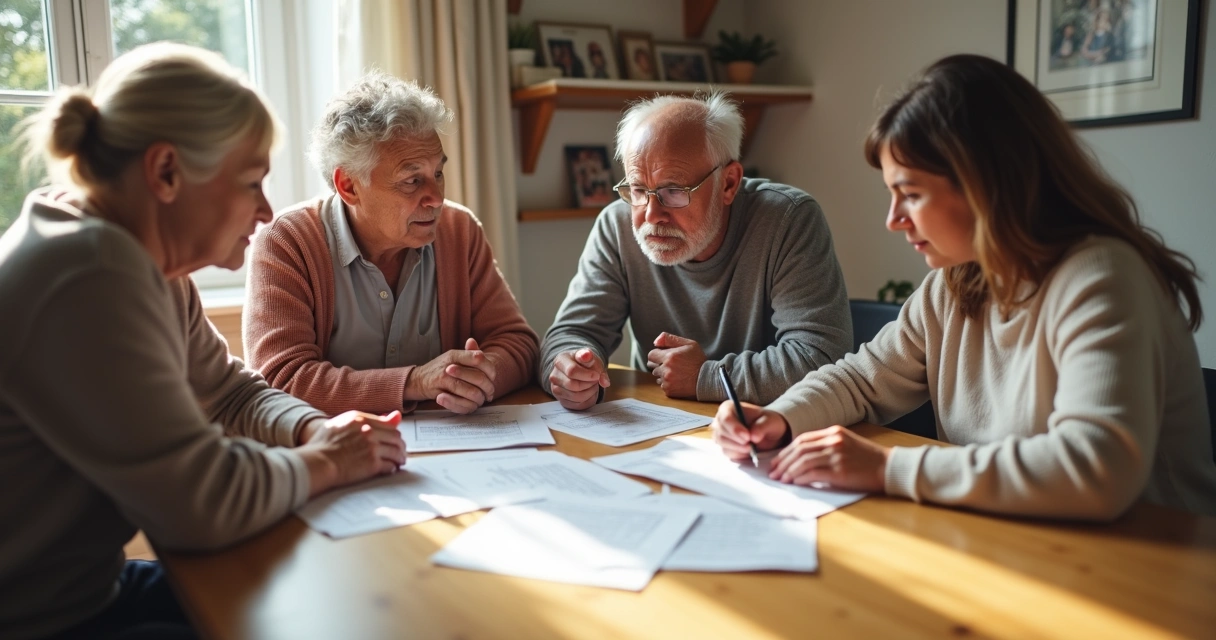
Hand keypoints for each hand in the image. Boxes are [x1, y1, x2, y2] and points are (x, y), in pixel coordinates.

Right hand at [298, 410, 406, 496]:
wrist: (316, 462)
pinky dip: (392, 468)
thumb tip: (394, 416)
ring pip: (396, 451)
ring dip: (400, 457)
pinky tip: (391, 469)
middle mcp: (369, 431)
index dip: (394, 433)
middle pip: (396, 437)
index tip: (395, 439)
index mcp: (360, 419)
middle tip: (400, 452)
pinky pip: (390, 465)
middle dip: (400, 445)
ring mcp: (372, 447)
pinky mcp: (372, 464)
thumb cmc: (322, 444)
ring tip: (399, 461)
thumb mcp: (340, 423)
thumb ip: (366, 418)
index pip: (388, 424)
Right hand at [405, 338, 497, 413]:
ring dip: (480, 398)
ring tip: (481, 400)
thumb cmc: (440, 369)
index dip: (490, 370)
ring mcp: (443, 380)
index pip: (479, 359)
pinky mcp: (439, 393)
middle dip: (488, 388)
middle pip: (479, 378)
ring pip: (472, 392)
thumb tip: (473, 342)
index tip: (492, 377)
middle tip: (490, 393)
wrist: (418, 380)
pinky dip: (469, 405)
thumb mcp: (452, 357)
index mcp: (455, 354)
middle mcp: (449, 365)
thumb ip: (466, 352)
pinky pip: (460, 403)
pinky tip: (471, 404)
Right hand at [549, 348, 609, 409]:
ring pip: (576, 397)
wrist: (578, 370)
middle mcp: (554, 375)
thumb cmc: (584, 363)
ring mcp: (556, 389)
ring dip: (590, 392)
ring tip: (593, 385)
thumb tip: (594, 367)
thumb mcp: (591, 358)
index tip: (597, 375)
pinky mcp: (561, 400)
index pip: (572, 371)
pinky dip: (588, 400)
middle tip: (595, 380)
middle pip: (573, 385)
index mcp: (560, 360)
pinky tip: (589, 392)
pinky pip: (577, 405)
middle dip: (589, 384)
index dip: (587, 375)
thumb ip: (593, 362)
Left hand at [646, 332, 705, 398]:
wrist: (707, 379)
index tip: (663, 357)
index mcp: (669, 356)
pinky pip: (662, 385)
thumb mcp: (688, 344)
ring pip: (657, 377)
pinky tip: (677, 380)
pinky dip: (667, 383)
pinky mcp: (669, 390)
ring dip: (663, 375)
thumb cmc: (698, 360)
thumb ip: (670, 339)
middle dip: (659, 365)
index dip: (657, 355)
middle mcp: (666, 369)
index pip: (651, 355)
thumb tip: (655, 342)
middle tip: (671, 365)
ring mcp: (667, 381)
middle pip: (653, 367)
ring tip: (676, 373)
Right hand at [710, 400, 789, 460]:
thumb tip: (754, 436)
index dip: (735, 429)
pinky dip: (739, 455)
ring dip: (738, 449)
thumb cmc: (767, 422)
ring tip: (752, 448)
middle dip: (736, 441)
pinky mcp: (724, 447)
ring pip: (723, 445)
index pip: (726, 418)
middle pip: (721, 433)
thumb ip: (762, 427)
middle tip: (751, 446)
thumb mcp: (770, 421)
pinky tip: (748, 451)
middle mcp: (720, 421)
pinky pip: (727, 453)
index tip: (747, 437)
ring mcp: (720, 434)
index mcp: (728, 408)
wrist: (768, 433)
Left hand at [769, 425, 889, 492]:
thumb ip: (826, 447)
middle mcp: (833, 440)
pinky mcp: (839, 470)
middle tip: (773, 472)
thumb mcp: (846, 444)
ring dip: (788, 471)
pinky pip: (812, 473)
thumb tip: (802, 459)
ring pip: (803, 461)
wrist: (889, 468)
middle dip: (783, 461)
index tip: (777, 461)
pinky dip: (800, 478)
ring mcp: (836, 454)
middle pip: (799, 449)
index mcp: (834, 432)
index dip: (786, 451)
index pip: (802, 439)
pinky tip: (794, 482)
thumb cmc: (868, 460)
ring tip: (780, 479)